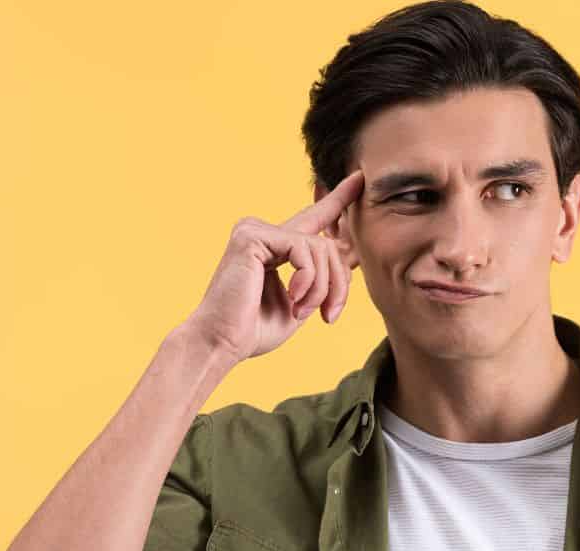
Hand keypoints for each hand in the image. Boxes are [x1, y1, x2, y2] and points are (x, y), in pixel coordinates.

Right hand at [182, 168, 364, 360]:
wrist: (221, 343)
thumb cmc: (254, 330)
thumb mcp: (303, 302)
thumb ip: (323, 277)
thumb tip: (352, 254)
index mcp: (275, 247)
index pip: (314, 219)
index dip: (338, 199)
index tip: (359, 179)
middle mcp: (264, 232)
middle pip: (327, 244)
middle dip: (338, 284)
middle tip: (330, 315)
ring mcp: (256, 230)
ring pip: (320, 248)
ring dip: (322, 288)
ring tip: (304, 312)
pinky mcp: (252, 235)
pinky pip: (304, 250)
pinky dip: (308, 280)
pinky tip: (294, 298)